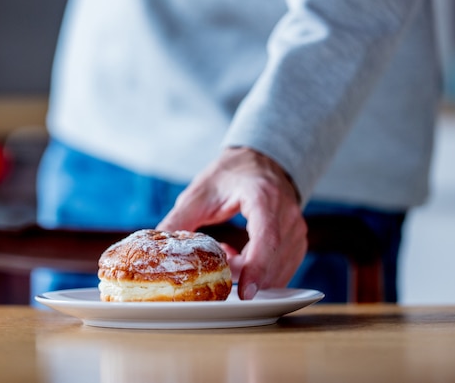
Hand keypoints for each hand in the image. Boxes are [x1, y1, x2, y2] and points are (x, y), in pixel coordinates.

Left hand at [157, 147, 307, 299]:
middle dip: (243, 273)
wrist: (259, 162)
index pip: (266, 238)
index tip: (244, 292)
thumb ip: (179, 220)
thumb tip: (156, 247)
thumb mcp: (200, 192)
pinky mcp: (297, 241)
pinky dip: (260, 272)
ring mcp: (297, 229)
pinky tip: (238, 257)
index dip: (257, 268)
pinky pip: (282, 269)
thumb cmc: (230, 175)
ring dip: (250, 273)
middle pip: (272, 259)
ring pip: (279, 269)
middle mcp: (287, 214)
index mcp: (263, 197)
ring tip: (225, 255)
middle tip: (216, 267)